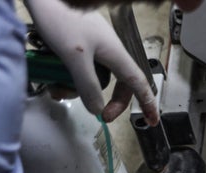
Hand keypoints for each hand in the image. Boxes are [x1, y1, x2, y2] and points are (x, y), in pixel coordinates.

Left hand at [24, 0, 158, 124]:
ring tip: (57, 89)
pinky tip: (53, 76)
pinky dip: (69, 75)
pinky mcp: (79, 41)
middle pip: (116, 83)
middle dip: (107, 100)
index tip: (152, 121)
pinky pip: (81, 66)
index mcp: (115, 54)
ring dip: (78, 88)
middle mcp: (108, 50)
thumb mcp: (74, 57)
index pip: (138, 83)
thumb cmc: (61, 18)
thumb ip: (88, 85)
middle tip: (100, 115)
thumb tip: (96, 109)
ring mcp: (93, 45)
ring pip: (94, 76)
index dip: (147, 103)